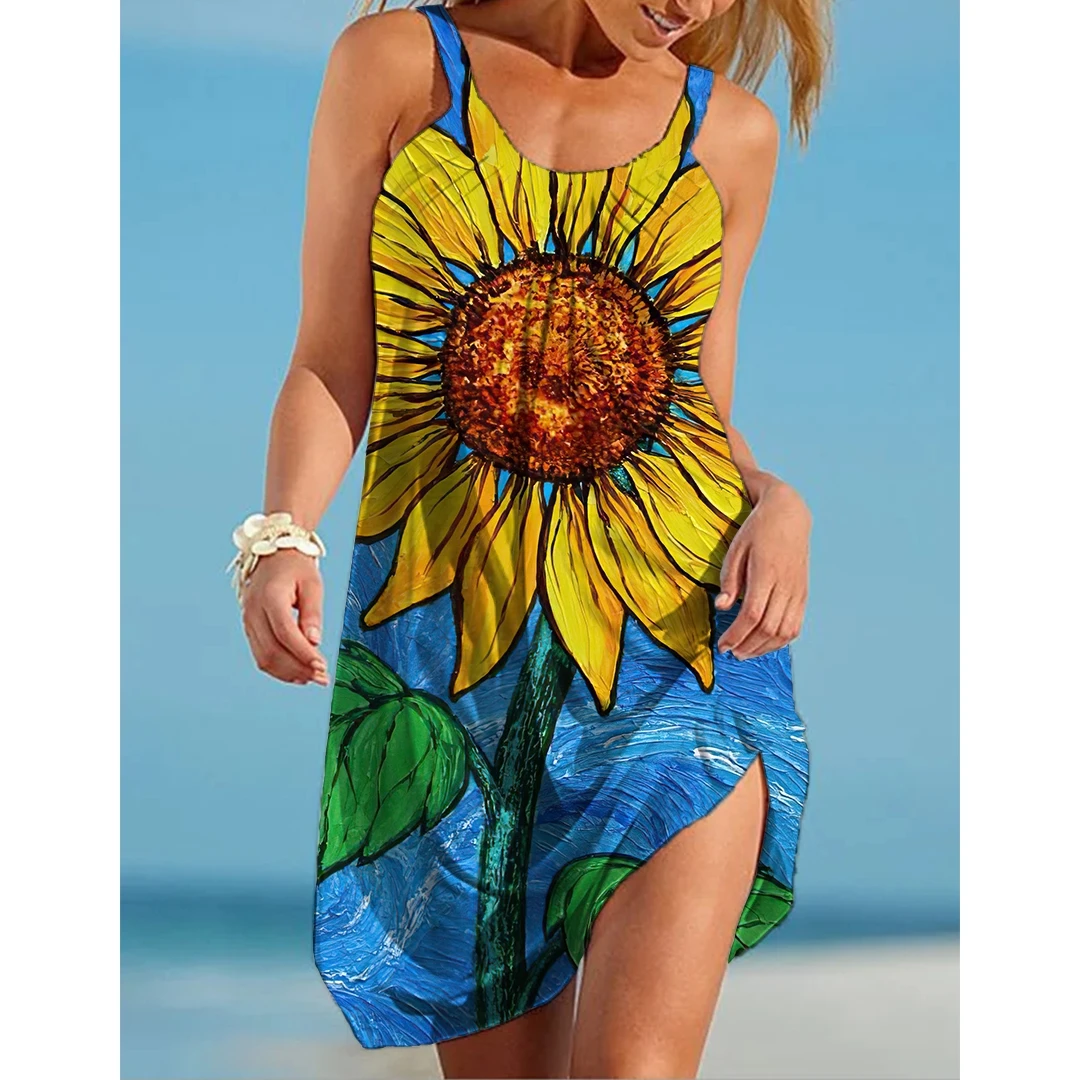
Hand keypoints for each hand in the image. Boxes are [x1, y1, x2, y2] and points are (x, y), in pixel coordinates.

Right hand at [241, 550, 329, 685]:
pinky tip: (297, 673)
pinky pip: (260, 655)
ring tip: (312, 678)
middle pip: (272, 651)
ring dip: (289, 673)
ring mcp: (248, 622)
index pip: (285, 633)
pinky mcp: (249, 628)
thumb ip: (313, 613)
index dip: (303, 654)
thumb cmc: (295, 566)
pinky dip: (279, 668)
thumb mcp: (312, 584)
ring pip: (263, 658)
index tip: (322, 666)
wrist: (272, 553)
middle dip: (298, 669)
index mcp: (270, 597)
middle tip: (322, 677)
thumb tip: (314, 642)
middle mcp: (254, 612)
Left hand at [715, 482, 810, 659]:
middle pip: (768, 628)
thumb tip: (722, 607)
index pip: (752, 615)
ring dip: (763, 648)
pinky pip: (796, 625)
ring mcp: (798, 591)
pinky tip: (765, 644)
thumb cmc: (757, 530)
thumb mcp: (736, 548)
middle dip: (747, 646)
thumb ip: (730, 579)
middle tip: (730, 653)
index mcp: (766, 573)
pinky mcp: (804, 594)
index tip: (722, 645)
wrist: (789, 515)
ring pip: (784, 632)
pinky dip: (780, 640)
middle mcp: (786, 585)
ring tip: (745, 653)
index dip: (736, 635)